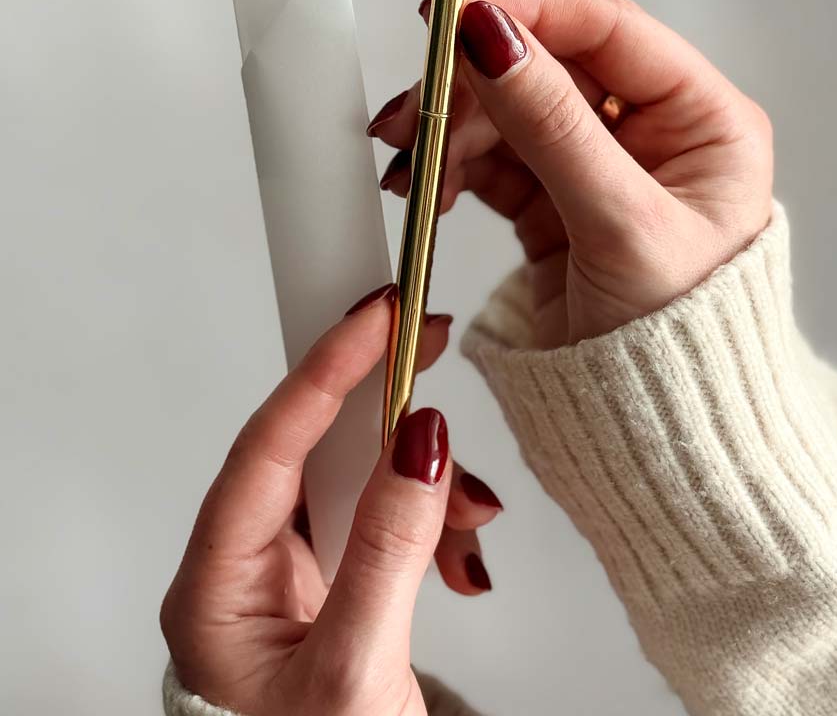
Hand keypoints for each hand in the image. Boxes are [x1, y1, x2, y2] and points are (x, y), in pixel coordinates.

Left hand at [161, 287, 498, 715]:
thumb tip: (421, 442)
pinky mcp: (334, 583)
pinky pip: (383, 516)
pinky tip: (459, 549)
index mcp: (215, 585)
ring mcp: (292, 574)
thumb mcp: (354, 670)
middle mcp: (246, 568)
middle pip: (314, 447)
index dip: (323, 371)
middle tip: (427, 345)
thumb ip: (388, 551)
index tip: (375, 318)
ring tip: (467, 518)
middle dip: (386, 414)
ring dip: (424, 485)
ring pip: (358, 478)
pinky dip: (431, 521)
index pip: (265, 447)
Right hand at [368, 0, 771, 345]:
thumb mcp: (620, 225)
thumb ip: (552, 125)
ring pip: (510, 113)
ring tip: (411, 166)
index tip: (453, 18)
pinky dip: (453, 167)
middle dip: (473, 86)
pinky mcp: (556, 204)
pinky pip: (494, 161)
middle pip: (547, 68)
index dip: (528, 13)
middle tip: (415, 110)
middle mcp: (655, 134)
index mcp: (703, 121)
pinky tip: (425, 185)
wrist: (661, 443)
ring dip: (453, 129)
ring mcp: (601, 168)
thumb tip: (489, 35)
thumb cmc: (681, 350)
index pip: (607, 30)